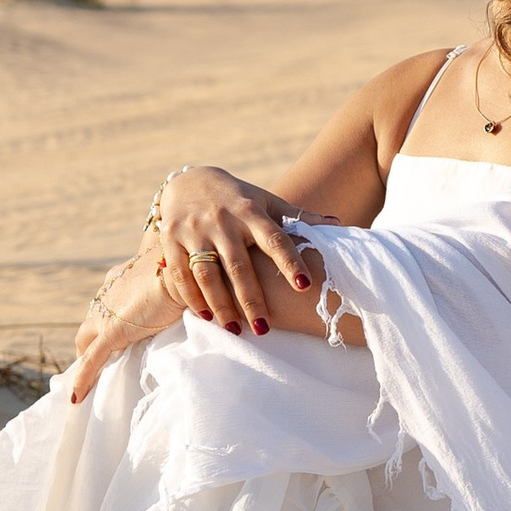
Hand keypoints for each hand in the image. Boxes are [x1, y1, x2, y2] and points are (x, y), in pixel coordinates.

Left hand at [67, 253, 179, 403]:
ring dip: (85, 355)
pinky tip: (77, 397)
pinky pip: (92, 359)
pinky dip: (83, 378)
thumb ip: (175, 292)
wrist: (187, 269)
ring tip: (88, 378)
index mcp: (122, 277)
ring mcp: (108, 313)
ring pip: (85, 339)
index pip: (108, 301)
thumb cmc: (190, 270)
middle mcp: (109, 293)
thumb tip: (193, 302)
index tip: (113, 326)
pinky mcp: (113, 332)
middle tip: (95, 356)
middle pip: (92, 320)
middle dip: (91, 337)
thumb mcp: (179, 280)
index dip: (108, 315)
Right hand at [154, 166, 320, 337]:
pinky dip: (192, 297)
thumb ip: (299, 218)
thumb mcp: (267, 203)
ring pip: (207, 273)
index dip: (290, 262)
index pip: (275, 239)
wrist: (188, 180)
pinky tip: (206, 317)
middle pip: (239, 265)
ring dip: (221, 304)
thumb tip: (339, 226)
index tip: (305, 286)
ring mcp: (195, 229)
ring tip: (235, 330)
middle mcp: (223, 220)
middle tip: (264, 329)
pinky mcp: (171, 238)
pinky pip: (180, 273)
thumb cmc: (238, 200)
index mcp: (251, 212)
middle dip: (251, 299)